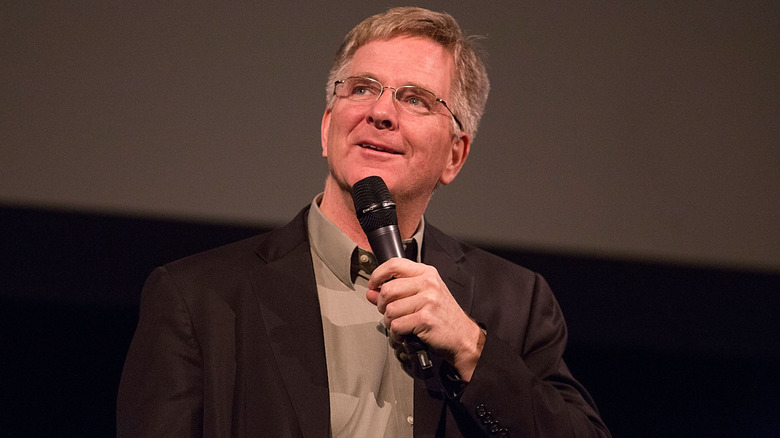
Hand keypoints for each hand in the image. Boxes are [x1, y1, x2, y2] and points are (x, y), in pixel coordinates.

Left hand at [366, 257, 484, 380]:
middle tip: (387, 312)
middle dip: (381, 305)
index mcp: (426, 273)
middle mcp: (428, 283)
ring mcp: (428, 300)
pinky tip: (404, 333)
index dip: (377, 275)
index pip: (394, 264)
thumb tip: (371, 292)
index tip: (373, 285)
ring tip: (399, 324)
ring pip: (390, 309)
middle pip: (387, 289)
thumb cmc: (443, 315)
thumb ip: (396, 292)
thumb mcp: (422, 296)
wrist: (463, 336)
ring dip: (389, 321)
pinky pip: (397, 325)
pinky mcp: (425, 319)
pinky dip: (396, 333)